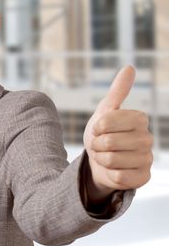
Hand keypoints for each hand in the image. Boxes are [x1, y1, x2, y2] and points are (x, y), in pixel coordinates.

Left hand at [83, 65, 153, 202]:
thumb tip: (130, 68)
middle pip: (108, 142)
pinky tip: (113, 170)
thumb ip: (118, 91)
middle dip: (96, 145)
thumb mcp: (105, 111)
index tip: (98, 129)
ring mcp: (147, 159)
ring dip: (101, 159)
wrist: (99, 161)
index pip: (107, 121)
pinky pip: (118, 177)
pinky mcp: (143, 177)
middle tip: (100, 145)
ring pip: (112, 160)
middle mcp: (147, 138)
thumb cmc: (102, 134)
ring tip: (105, 156)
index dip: (96, 127)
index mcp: (139, 119)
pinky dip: (108, 173)